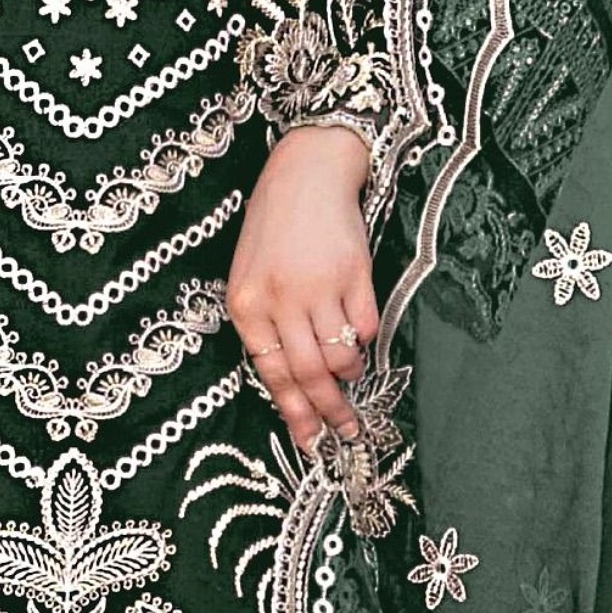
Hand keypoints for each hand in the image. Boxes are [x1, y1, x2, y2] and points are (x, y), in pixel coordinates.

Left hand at [225, 124, 376, 454]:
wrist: (305, 173)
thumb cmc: (274, 227)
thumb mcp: (251, 275)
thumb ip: (265, 325)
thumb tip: (292, 384)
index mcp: (246, 302)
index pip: (271, 373)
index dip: (294, 412)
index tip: (311, 439)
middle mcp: (280, 299)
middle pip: (308, 374)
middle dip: (329, 411)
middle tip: (346, 429)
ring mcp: (318, 287)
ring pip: (339, 357)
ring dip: (349, 375)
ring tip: (351, 375)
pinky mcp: (354, 274)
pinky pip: (365, 328)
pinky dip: (365, 340)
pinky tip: (359, 335)